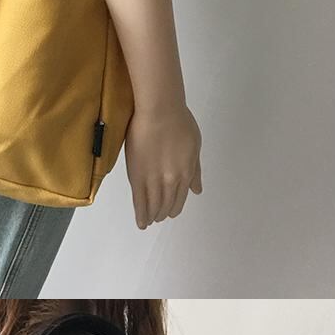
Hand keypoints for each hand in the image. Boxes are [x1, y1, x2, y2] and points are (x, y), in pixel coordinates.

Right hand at [125, 103, 201, 227]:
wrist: (159, 111)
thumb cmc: (179, 121)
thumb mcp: (194, 146)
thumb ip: (195, 170)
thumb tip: (197, 190)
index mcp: (187, 173)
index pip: (180, 198)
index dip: (175, 207)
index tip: (170, 212)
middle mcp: (172, 181)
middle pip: (167, 204)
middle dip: (163, 213)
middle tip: (159, 216)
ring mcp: (154, 180)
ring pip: (154, 206)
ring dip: (152, 216)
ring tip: (149, 220)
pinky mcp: (137, 176)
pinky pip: (139, 202)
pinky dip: (141, 214)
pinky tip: (141, 222)